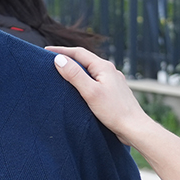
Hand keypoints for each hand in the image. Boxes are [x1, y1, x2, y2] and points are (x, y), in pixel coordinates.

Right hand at [48, 45, 179, 179]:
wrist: (134, 128)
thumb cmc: (114, 111)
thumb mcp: (90, 92)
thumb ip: (74, 75)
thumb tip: (59, 59)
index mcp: (104, 67)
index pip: (78, 53)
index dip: (61, 51)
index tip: (45, 51)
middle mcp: (110, 71)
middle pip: (85, 60)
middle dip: (68, 58)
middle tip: (51, 61)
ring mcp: (113, 81)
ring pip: (91, 71)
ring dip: (76, 70)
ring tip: (62, 74)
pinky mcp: (114, 92)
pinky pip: (96, 80)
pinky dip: (84, 80)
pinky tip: (80, 89)